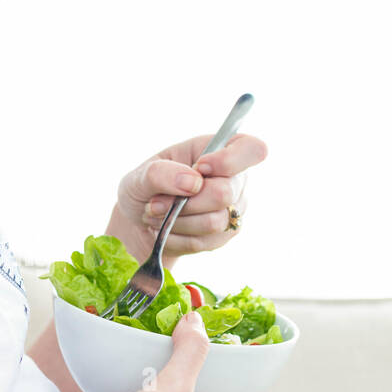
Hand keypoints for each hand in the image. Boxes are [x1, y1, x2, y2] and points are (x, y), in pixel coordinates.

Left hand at [107, 132, 267, 265]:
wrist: (140, 219)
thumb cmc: (144, 188)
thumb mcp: (140, 174)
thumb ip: (162, 173)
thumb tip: (193, 182)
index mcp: (220, 149)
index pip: (252, 149)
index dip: (229, 161)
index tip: (199, 167)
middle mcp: (235, 179)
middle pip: (225, 194)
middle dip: (184, 202)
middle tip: (156, 202)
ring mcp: (234, 208)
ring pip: (214, 222)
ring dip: (176, 221)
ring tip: (156, 214)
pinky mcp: (225, 234)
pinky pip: (203, 242)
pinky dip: (176, 237)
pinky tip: (165, 228)